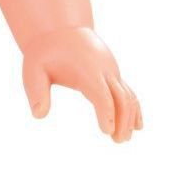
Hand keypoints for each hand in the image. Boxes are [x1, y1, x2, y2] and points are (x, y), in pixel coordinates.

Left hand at [21, 25, 142, 141]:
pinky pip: (128, 92)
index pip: (101, 94)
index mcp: (87, 70)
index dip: (106, 112)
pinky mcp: (113, 74)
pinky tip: (137, 126)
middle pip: (121, 97)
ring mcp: (111, 71)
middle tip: (118, 141)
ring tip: (123, 139)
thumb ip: (36, 92)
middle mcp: (104, 70)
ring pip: (128, 96)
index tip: (106, 131)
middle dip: (122, 120)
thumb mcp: (33, 70)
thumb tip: (38, 115)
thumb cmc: (45, 52)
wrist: (60, 29)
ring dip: (130, 117)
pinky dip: (134, 108)